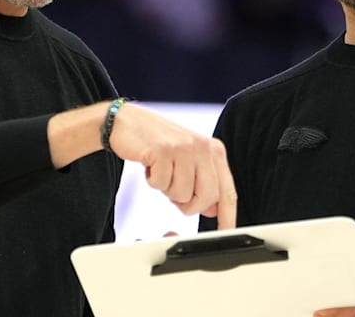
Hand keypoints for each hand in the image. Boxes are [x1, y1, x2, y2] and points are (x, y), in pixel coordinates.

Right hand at [107, 103, 236, 228]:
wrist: (127, 122)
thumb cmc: (158, 143)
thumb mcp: (187, 161)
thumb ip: (202, 182)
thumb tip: (213, 209)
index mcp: (214, 150)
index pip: (227, 190)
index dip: (227, 215)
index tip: (226, 232)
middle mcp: (203, 147)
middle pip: (207, 197)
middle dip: (189, 204)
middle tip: (173, 191)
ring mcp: (183, 147)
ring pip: (182, 194)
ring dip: (167, 190)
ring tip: (161, 170)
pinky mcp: (163, 150)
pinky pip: (161, 184)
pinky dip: (152, 181)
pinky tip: (150, 165)